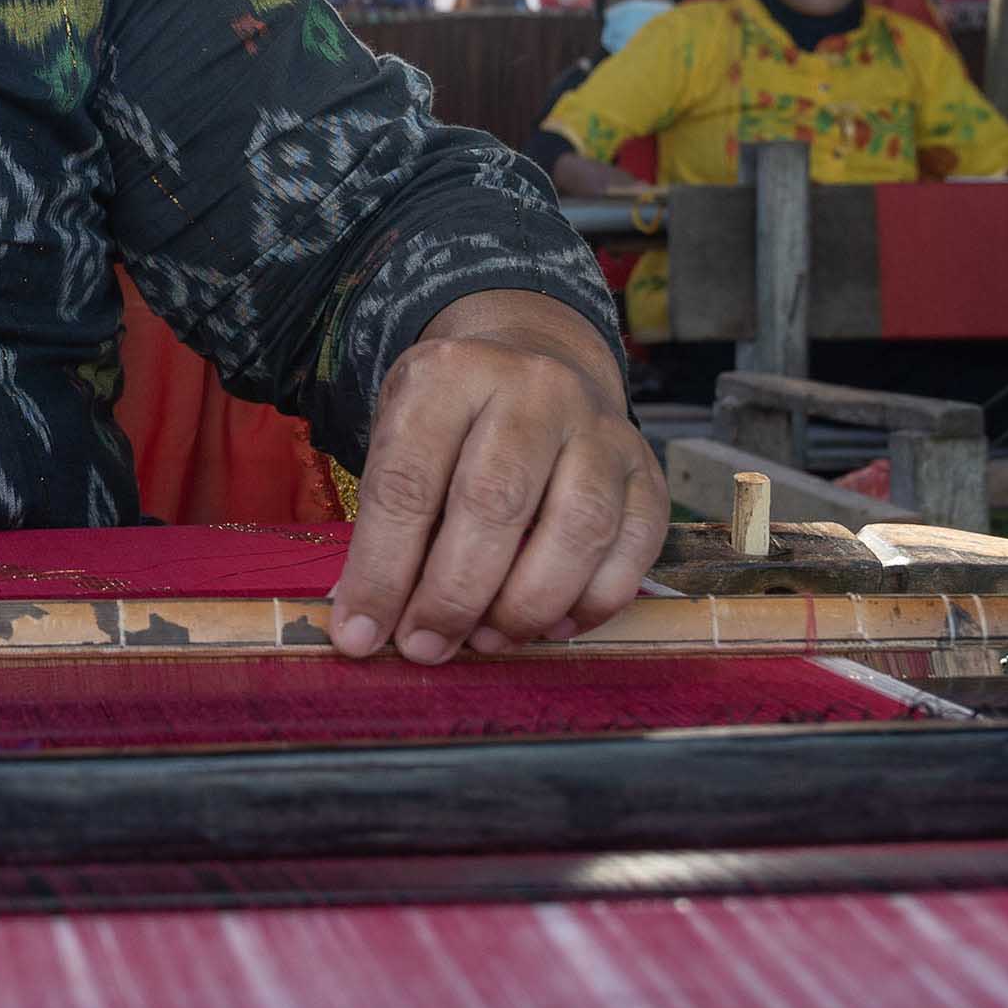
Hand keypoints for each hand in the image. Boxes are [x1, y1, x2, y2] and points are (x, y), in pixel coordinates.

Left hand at [330, 290, 666, 662]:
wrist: (537, 360)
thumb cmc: (454, 420)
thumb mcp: (401, 437)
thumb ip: (386, 520)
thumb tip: (365, 621)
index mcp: (451, 376)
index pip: (408, 483)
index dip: (381, 570)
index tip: (360, 634)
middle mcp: (534, 391)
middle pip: (495, 504)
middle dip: (453, 594)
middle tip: (425, 647)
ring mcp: (600, 428)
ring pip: (577, 527)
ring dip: (527, 604)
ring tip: (486, 640)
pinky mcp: (646, 469)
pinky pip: (635, 546)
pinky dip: (593, 602)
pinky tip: (551, 627)